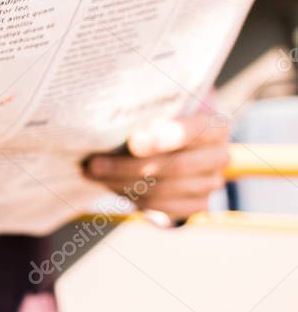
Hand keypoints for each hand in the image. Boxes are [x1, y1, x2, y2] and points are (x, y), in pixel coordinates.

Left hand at [84, 113, 230, 221]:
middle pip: (175, 167)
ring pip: (164, 190)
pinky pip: (162, 207)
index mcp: (215, 126)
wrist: (176, 143)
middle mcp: (219, 156)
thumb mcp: (159, 105)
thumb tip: (116, 111)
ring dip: (122, 183)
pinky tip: (108, 184)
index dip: (165, 138)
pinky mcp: (197, 204)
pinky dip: (131, 197)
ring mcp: (210, 183)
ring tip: (93, 172)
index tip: (134, 141)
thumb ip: (146, 107)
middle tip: (94, 163)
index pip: (195, 132)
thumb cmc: (161, 116)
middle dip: (128, 166)